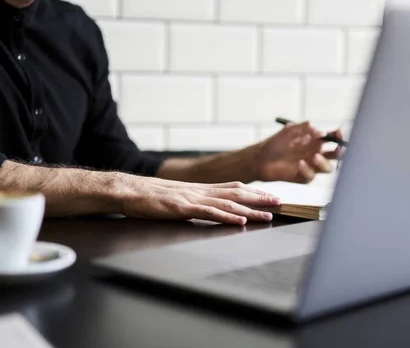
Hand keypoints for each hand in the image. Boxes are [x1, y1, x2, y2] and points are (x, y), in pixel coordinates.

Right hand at [118, 175, 280, 224]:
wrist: (129, 191)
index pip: (233, 188)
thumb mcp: (177, 198)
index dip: (254, 192)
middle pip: (236, 194)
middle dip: (260, 198)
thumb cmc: (149, 196)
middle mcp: (200, 191)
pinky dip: (226, 217)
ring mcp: (192, 198)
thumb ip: (193, 202)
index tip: (270, 195)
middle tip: (280, 202)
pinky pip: (209, 212)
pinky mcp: (183, 208)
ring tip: (268, 215)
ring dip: (250, 210)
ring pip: (228, 204)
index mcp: (199, 189)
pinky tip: (239, 221)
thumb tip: (209, 209)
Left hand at [254, 121, 343, 183]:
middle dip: (340, 152)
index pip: (333, 139)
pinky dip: (307, 170)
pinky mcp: (302, 177)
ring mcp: (311, 167)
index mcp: (316, 142)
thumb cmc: (276, 143)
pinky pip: (311, 176)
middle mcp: (316, 154)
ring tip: (315, 156)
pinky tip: (300, 163)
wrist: (260, 157)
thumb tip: (321, 132)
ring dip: (324, 163)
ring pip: (327, 168)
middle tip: (338, 149)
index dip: (339, 136)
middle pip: (336, 155)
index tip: (339, 132)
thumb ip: (305, 128)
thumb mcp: (290, 130)